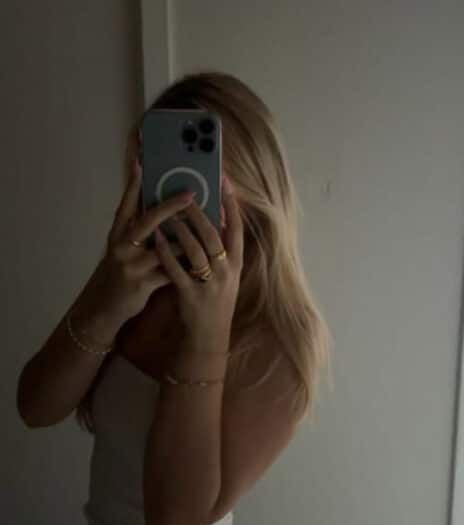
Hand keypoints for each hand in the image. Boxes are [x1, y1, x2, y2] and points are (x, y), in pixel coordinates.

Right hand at [76, 157, 195, 330]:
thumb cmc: (119, 273)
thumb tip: (163, 212)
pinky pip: (170, 271)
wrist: (104, 307)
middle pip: (147, 221)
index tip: (143, 163)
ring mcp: (131, 265)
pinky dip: (186, 264)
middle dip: (170, 206)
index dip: (134, 185)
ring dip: (187, 237)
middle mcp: (121, 246)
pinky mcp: (141, 284)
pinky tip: (203, 256)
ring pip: (164, 246)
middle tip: (190, 193)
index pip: (126, 205)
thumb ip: (139, 232)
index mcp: (117, 235)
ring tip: (208, 223)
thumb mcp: (122, 249)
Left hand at [154, 176, 243, 350]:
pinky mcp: (191, 294)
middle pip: (213, 235)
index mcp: (236, 263)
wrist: (210, 334)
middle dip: (199, 212)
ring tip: (168, 212)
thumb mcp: (227, 274)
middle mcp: (227, 271)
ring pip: (195, 249)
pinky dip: (166, 251)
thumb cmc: (216, 299)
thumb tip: (215, 216)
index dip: (232, 204)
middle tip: (186, 194)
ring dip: (180, 228)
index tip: (225, 181)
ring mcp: (209, 283)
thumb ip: (221, 249)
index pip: (237, 228)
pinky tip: (157, 238)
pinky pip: (176, 268)